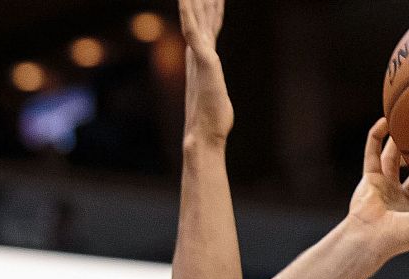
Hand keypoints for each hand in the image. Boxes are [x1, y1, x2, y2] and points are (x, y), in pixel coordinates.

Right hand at [179, 0, 232, 139]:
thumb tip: (214, 90)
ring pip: (196, 19)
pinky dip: (189, 14)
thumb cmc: (212, 122)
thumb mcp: (219, 96)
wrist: (204, 136)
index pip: (211, 26)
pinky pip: (193, 31)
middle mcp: (199, 53)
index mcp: (204, 58)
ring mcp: (199, 56)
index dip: (213, 8)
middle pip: (203, 17)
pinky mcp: (203, 61)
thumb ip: (215, 86)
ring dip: (194, 0)